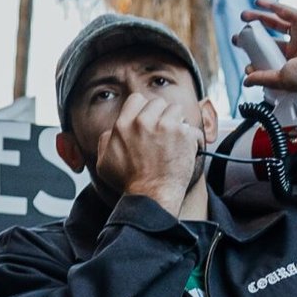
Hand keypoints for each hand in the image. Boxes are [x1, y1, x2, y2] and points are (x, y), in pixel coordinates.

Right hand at [95, 92, 205, 214]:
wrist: (152, 197)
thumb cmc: (128, 183)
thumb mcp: (104, 162)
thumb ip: (105, 140)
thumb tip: (112, 130)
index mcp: (123, 124)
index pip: (137, 99)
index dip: (143, 109)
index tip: (148, 120)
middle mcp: (144, 121)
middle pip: (158, 103)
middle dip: (161, 116)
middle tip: (162, 133)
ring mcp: (166, 126)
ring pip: (176, 111)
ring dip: (177, 123)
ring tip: (174, 140)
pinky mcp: (184, 135)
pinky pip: (192, 129)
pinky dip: (192, 139)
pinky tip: (186, 150)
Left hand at [241, 1, 296, 104]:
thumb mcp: (283, 79)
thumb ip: (263, 78)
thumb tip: (247, 80)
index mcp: (292, 64)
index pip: (270, 59)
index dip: (256, 59)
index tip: (246, 61)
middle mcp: (296, 48)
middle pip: (270, 40)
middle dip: (254, 38)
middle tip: (240, 37)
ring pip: (275, 23)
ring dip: (259, 19)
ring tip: (244, 17)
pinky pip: (284, 10)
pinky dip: (271, 5)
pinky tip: (258, 3)